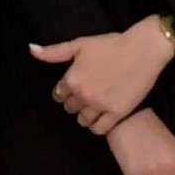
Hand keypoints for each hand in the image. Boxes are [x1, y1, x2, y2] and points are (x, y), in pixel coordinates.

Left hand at [29, 15, 173, 131]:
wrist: (143, 50)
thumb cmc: (111, 44)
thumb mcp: (80, 44)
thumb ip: (54, 52)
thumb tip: (31, 49)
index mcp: (72, 79)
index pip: (59, 95)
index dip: (66, 91)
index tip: (75, 87)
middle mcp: (83, 95)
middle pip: (70, 108)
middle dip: (76, 102)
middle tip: (88, 94)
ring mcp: (100, 105)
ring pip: (83, 120)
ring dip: (86, 115)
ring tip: (95, 106)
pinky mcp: (117, 113)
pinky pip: (99, 129)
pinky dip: (97, 126)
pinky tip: (102, 117)